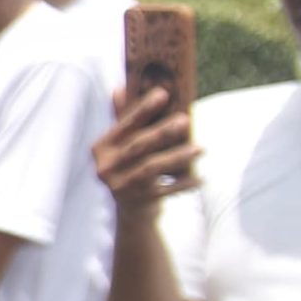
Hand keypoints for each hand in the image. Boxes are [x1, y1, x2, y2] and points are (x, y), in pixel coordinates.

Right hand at [93, 86, 198, 216]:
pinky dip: (182, 184)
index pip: (124, 124)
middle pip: (137, 146)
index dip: (143, 109)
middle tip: (185, 120)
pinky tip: (199, 178)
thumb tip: (119, 89)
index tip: (163, 94)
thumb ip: (123, 119)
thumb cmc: (130, 168)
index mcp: (101, 148)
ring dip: (176, 157)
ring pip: (150, 168)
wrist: (131, 210)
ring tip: (199, 148)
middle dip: (162, 132)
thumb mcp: (123, 145)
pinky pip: (164, 191)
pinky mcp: (136, 202)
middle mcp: (105, 167)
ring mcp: (119, 186)